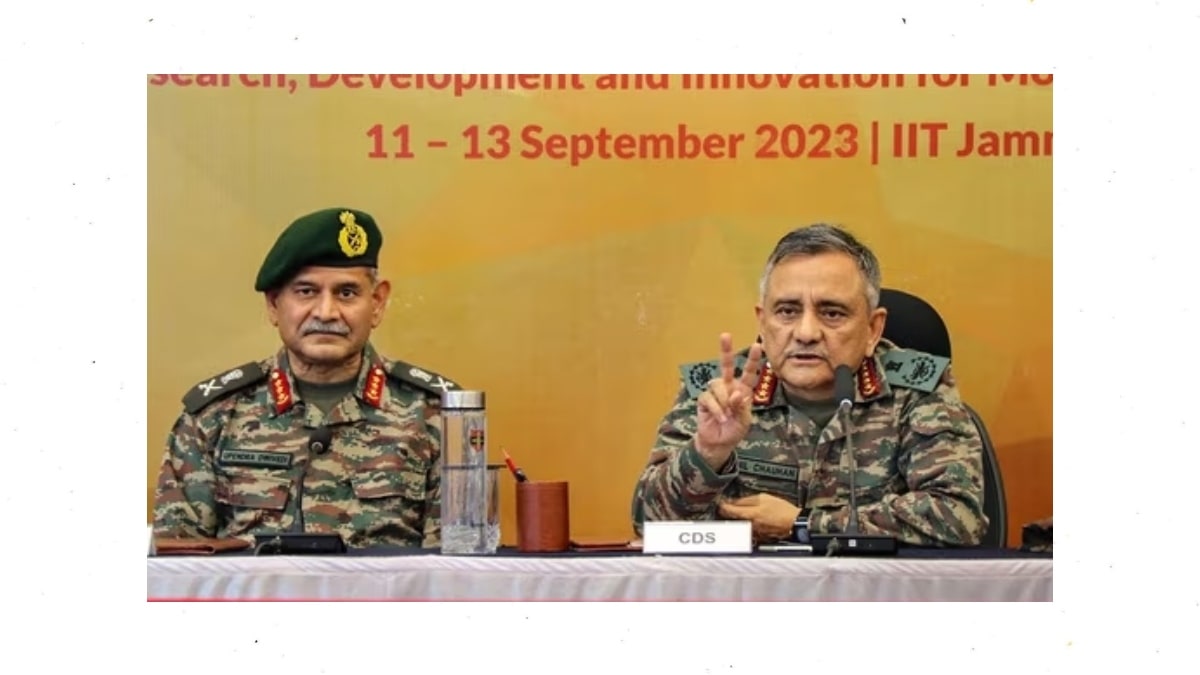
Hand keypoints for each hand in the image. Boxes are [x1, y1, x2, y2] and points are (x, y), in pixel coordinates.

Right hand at [694, 333, 763, 469]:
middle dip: (725, 350)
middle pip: (726, 366)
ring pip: (718, 385)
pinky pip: (709, 398)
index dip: (752, 360)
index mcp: (742, 391)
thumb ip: (741, 407)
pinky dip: (717, 409)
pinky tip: (721, 417)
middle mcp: (728, 387)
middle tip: (725, 335)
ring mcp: (715, 393)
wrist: (719, 443)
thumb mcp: (744, 420)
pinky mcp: (704, 400)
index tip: (757, 345)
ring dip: (724, 400)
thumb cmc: (734, 430)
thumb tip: (735, 393)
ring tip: (727, 415)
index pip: (748, 373)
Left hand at [718, 494, 800, 542]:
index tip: (720, 502)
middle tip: (725, 506)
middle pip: (731, 520)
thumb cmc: (782, 510)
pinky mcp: (758, 537)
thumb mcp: (764, 498)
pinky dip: (744, 525)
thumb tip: (734, 501)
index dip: (722, 505)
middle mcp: (748, 526)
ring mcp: (753, 533)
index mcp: (749, 515)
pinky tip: (749, 519)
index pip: (729, 511)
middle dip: (726, 513)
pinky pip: (746, 530)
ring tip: (737, 512)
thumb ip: (747, 500)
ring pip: (738, 525)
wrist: (794, 524)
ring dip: (735, 519)